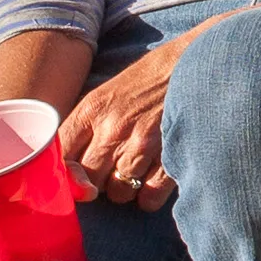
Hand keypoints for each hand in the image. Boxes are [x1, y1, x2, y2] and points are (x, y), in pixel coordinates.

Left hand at [58, 35, 187, 206]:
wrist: (200, 62)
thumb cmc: (150, 80)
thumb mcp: (107, 93)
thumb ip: (84, 126)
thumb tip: (67, 165)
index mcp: (92, 109)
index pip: (60, 156)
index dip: (65, 175)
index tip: (75, 178)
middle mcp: (113, 128)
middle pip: (89, 181)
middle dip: (98, 182)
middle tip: (111, 169)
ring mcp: (143, 144)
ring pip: (119, 193)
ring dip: (126, 187)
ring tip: (136, 170)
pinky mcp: (170, 158)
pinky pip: (148, 198)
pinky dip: (150, 196)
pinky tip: (154, 179)